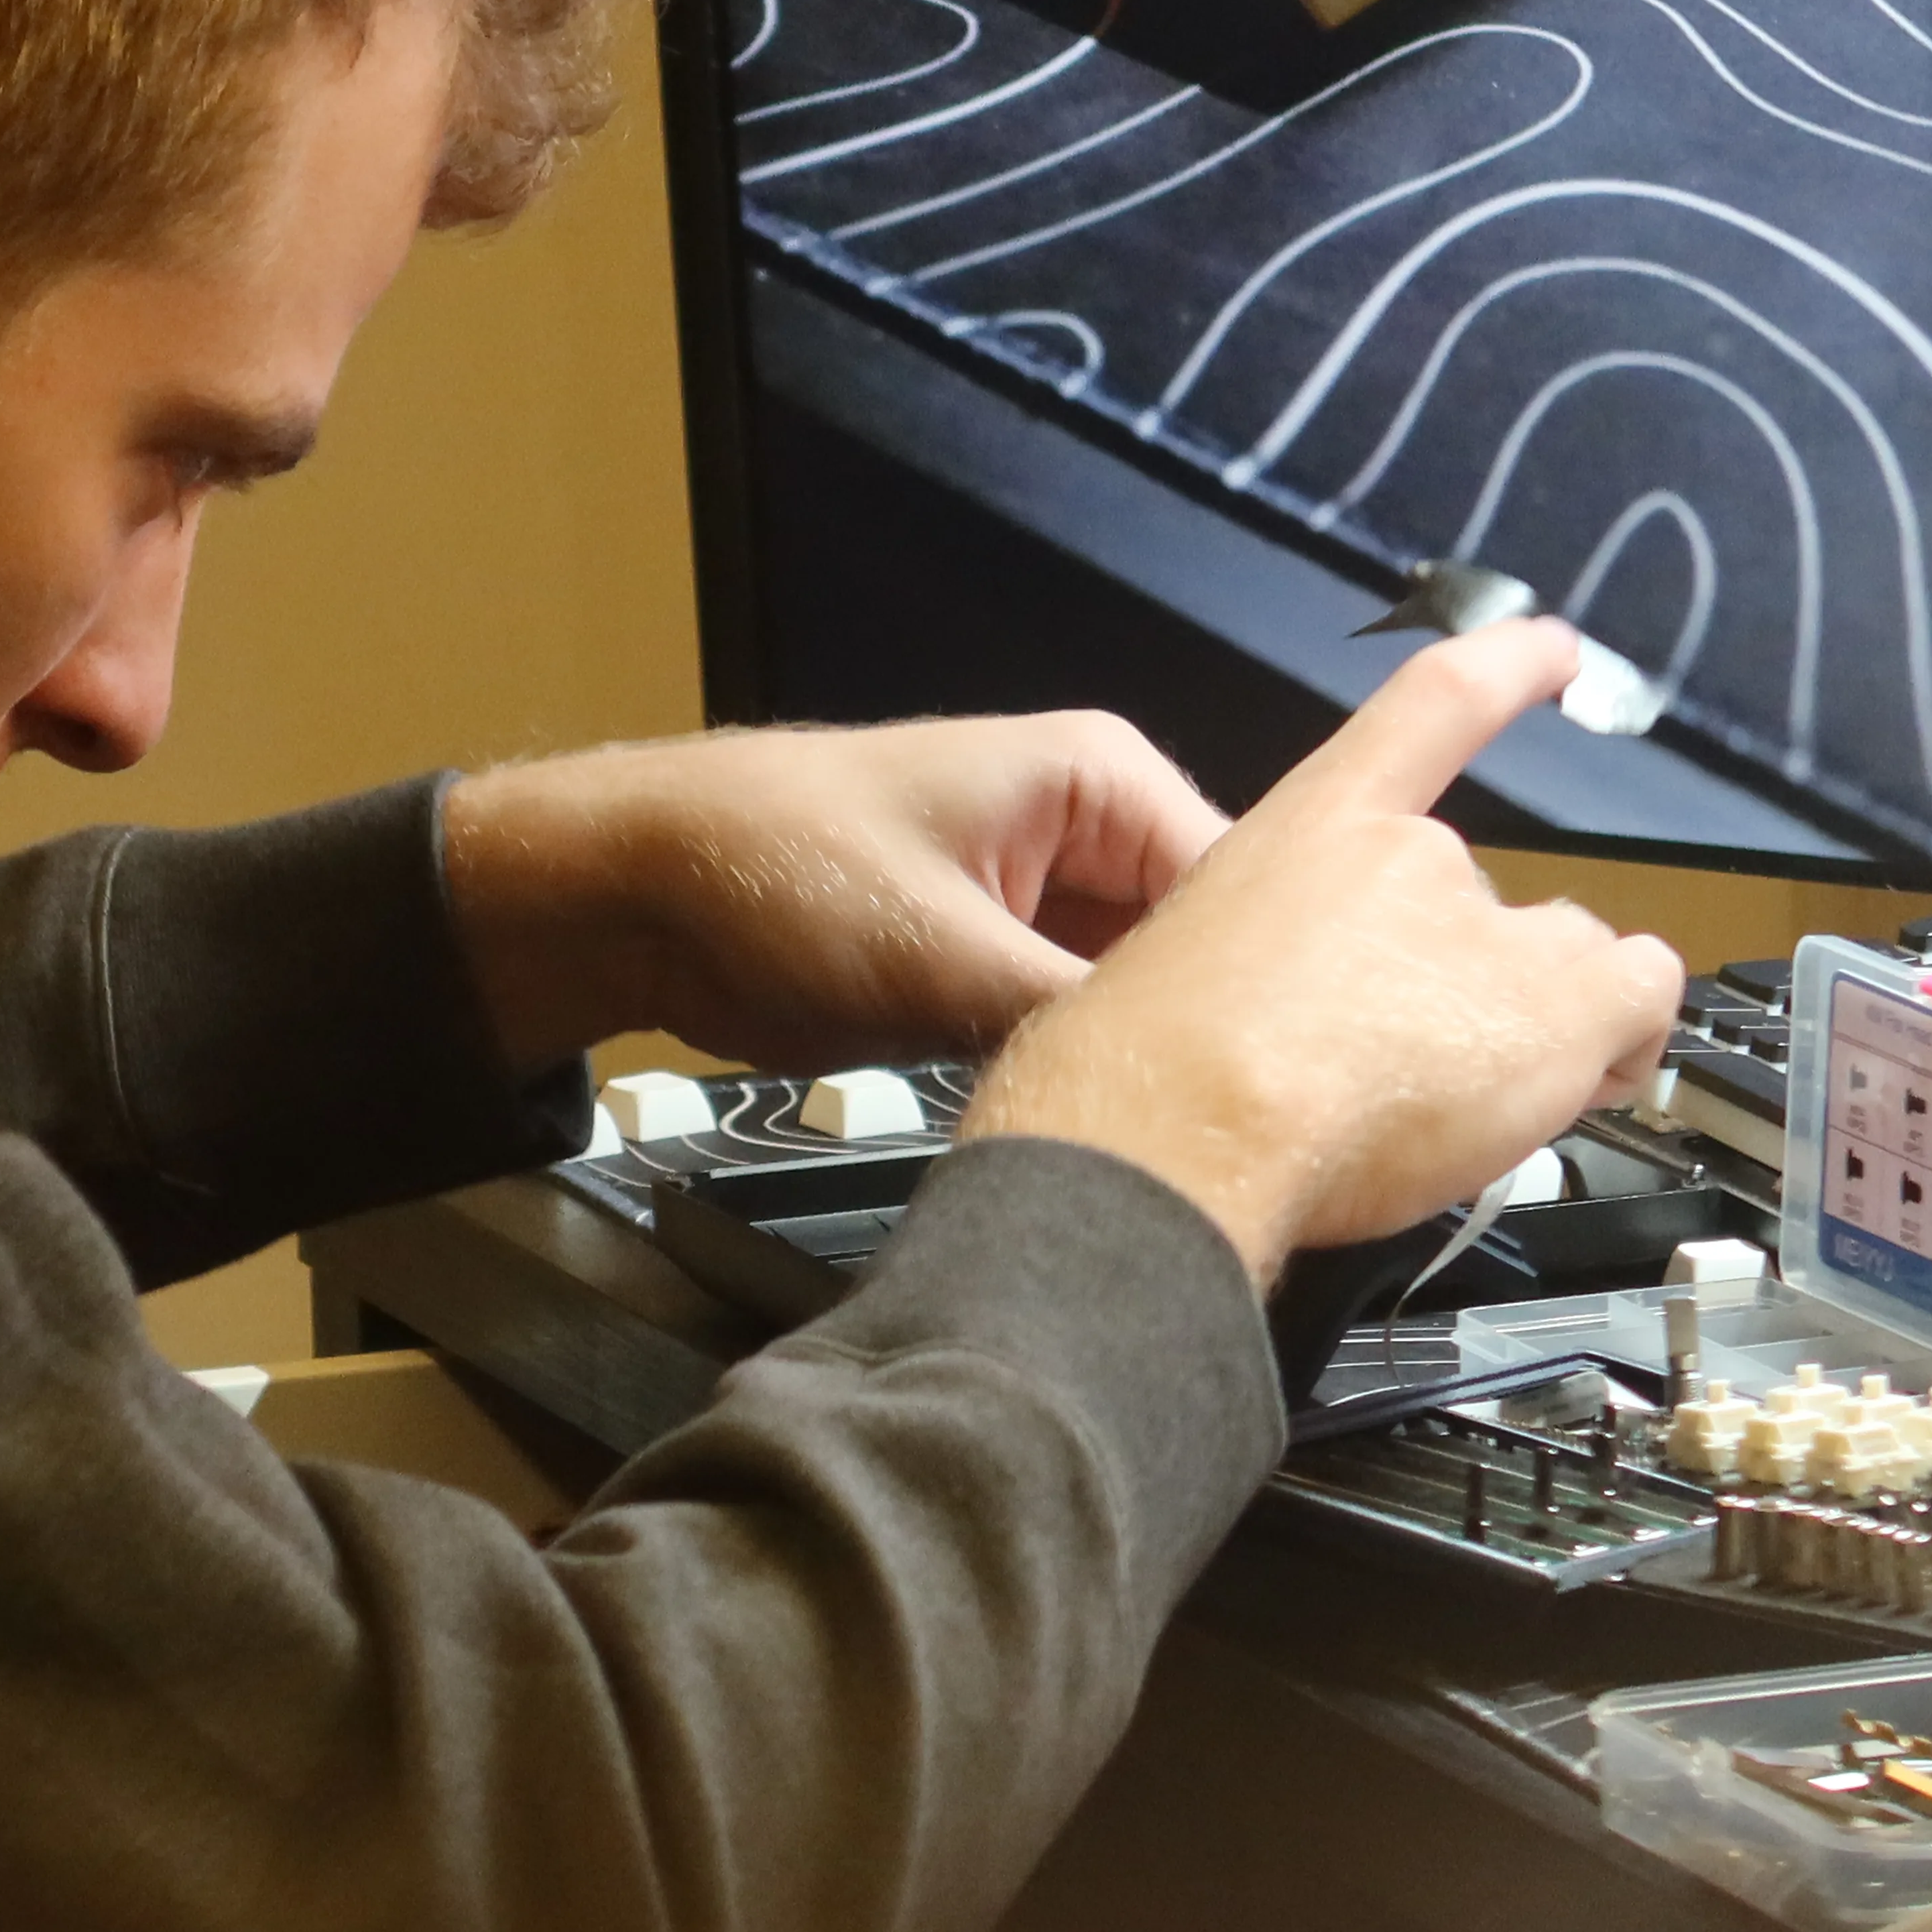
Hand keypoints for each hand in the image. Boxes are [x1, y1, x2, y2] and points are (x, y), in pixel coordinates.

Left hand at [441, 713, 1228, 1075]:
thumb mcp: (944, 957)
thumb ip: (1080, 1018)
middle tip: (1245, 1141)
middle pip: (1201, 948)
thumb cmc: (774, 879)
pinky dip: (1083, 1075)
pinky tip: (1114, 1142)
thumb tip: (1191, 1089)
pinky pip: (1074, 1025)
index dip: (1275, 993)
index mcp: (1102, 779)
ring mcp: (1042, 904)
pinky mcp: (995, 967)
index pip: (1248, 888)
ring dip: (1144, 1066)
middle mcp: (1090, 831)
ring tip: (1192, 1152)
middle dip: (1208, 1038)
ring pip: (1138, 998)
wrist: (634, 897)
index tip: (1297, 1093)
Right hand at [959, 621, 1682, 1284]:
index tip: (1555, 647)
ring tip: (1475, 1106)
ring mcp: (1487, 928)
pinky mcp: (1556, 1008)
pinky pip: (1644, 998)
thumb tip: (1322, 1028)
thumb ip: (1271, 975)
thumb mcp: (1187, 982)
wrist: (1180, 1132)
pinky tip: (1605, 1071)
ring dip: (1539, 1026)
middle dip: (1463, 984)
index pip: (1431, 707)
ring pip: (1566, 962)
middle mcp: (1414, 856)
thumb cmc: (1152, 1078)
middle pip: (1488, 899)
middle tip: (1412, 1068)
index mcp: (1311, 829)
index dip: (1504, 667)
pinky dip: (1633, 1035)